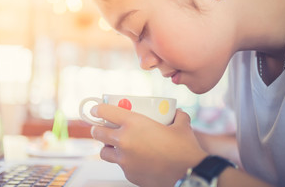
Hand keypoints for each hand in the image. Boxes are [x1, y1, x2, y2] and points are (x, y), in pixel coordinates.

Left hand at [90, 105, 207, 186]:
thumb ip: (176, 116)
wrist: (188, 175)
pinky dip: (123, 161)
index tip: (96, 110)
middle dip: (97, 129)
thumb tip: (177, 113)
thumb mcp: (181, 126)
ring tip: (117, 145)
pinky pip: (120, 165)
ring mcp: (124, 160)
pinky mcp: (129, 174)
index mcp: (133, 123)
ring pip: (104, 152)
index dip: (98, 109)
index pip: (105, 112)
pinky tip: (136, 159)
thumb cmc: (185, 149)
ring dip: (107, 146)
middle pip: (98, 133)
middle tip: (102, 128)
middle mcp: (124, 141)